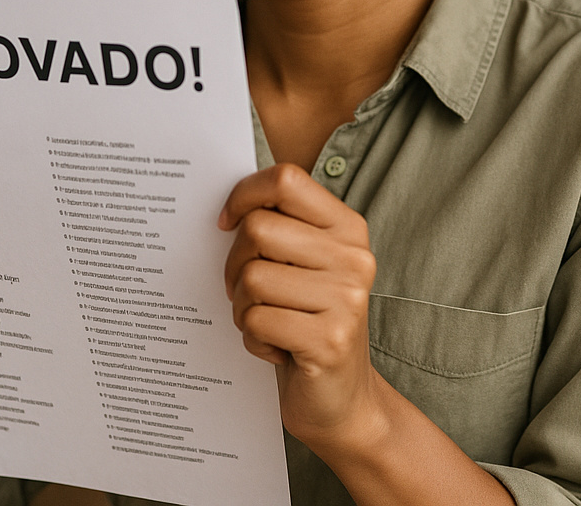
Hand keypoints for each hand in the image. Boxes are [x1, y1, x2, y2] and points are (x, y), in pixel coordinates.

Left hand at [219, 163, 379, 448]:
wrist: (343, 399)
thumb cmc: (309, 322)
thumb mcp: (306, 266)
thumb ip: (281, 229)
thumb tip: (226, 208)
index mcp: (348, 229)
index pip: (287, 180)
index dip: (244, 194)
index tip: (226, 222)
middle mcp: (354, 258)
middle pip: (258, 229)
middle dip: (235, 263)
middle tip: (246, 291)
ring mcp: (346, 300)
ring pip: (252, 278)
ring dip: (242, 307)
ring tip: (264, 321)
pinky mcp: (328, 341)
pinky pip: (257, 321)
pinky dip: (252, 338)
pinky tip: (275, 348)